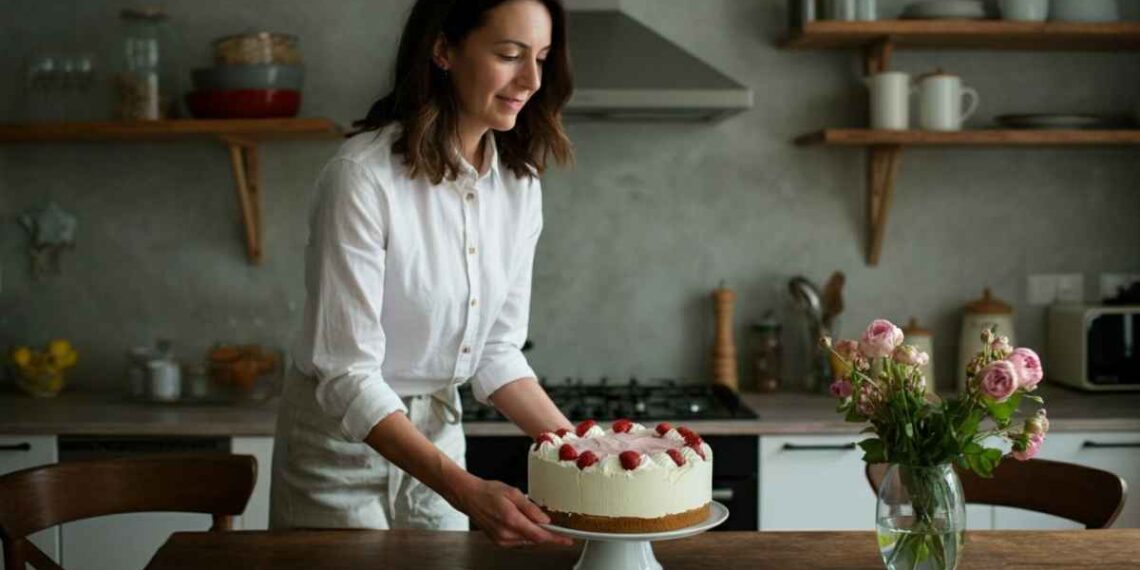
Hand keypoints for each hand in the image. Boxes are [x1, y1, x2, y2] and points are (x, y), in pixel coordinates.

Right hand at [454, 476, 572, 547]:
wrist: (469, 497)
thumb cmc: (489, 492)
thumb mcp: (513, 493)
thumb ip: (530, 507)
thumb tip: (545, 519)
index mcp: (511, 520)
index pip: (539, 535)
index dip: (555, 539)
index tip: (567, 540)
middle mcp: (506, 534)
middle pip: (535, 540)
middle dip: (548, 535)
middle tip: (559, 528)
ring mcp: (501, 540)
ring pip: (527, 541)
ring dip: (536, 534)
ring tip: (538, 522)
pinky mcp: (499, 541)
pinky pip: (519, 541)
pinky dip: (526, 535)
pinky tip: (526, 525)